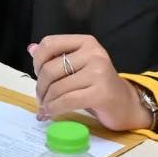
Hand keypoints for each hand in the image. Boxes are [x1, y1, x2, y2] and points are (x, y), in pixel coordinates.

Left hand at [28, 34, 151, 131]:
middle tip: (41, 99)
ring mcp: (99, 72)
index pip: (50, 43)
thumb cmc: (98, 85)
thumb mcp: (77, 67)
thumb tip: (31, 48)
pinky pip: (68, 101)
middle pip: (51, 68)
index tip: (38, 75)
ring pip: (58, 87)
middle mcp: (93, 53)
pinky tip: (50, 114)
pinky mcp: (101, 93)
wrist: (126, 104)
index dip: (37, 61)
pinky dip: (54, 109)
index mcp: (86, 42)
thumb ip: (56, 58)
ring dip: (46, 102)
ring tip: (45, 108)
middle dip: (41, 87)